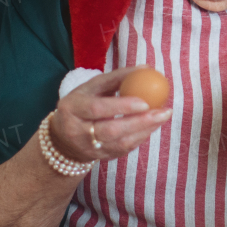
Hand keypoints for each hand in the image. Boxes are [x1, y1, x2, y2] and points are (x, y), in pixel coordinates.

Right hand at [48, 66, 171, 161]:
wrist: (62, 140)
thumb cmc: (80, 105)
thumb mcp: (90, 88)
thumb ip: (116, 78)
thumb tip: (146, 68)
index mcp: (72, 109)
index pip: (97, 108)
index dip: (122, 106)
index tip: (146, 101)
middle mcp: (77, 132)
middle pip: (111, 130)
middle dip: (140, 121)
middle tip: (163, 111)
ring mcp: (89, 148)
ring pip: (120, 144)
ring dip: (145, 130)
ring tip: (163, 117)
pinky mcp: (100, 158)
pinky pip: (124, 150)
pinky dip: (140, 138)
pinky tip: (152, 127)